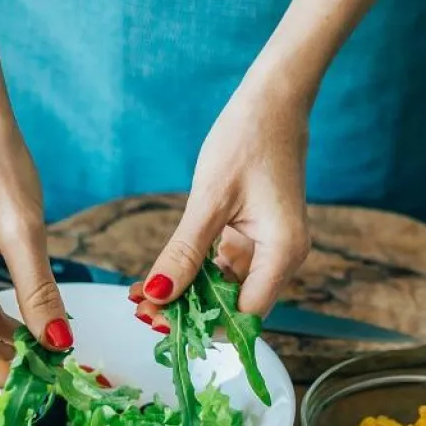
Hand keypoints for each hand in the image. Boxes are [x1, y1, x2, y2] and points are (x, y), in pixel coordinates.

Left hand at [130, 80, 311, 326]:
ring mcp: (272, 248)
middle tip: (142, 310)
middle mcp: (283, 258)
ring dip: (189, 294)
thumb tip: (158, 295)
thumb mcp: (210, 200)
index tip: (159, 322)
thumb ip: (184, 253)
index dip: (202, 325)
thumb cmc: (248, 140)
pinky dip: (197, 273)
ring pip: (228, 289)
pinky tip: (165, 274)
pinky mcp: (259, 236)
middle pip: (235, 307)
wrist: (273, 99)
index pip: (244, 315)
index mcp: (282, 253)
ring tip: (144, 295)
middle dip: (190, 312)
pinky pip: (227, 267)